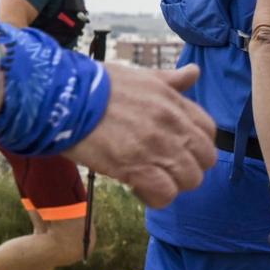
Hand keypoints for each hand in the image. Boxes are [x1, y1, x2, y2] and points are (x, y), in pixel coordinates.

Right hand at [63, 63, 216, 208]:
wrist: (60, 98)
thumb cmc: (92, 84)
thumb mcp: (136, 76)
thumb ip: (169, 79)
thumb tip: (194, 72)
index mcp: (172, 100)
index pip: (208, 130)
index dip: (196, 144)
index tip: (176, 148)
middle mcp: (171, 124)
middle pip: (204, 159)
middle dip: (187, 167)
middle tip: (162, 167)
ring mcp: (156, 147)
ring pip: (189, 180)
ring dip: (171, 184)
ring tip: (148, 179)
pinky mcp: (137, 168)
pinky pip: (165, 194)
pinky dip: (154, 197)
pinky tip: (136, 189)